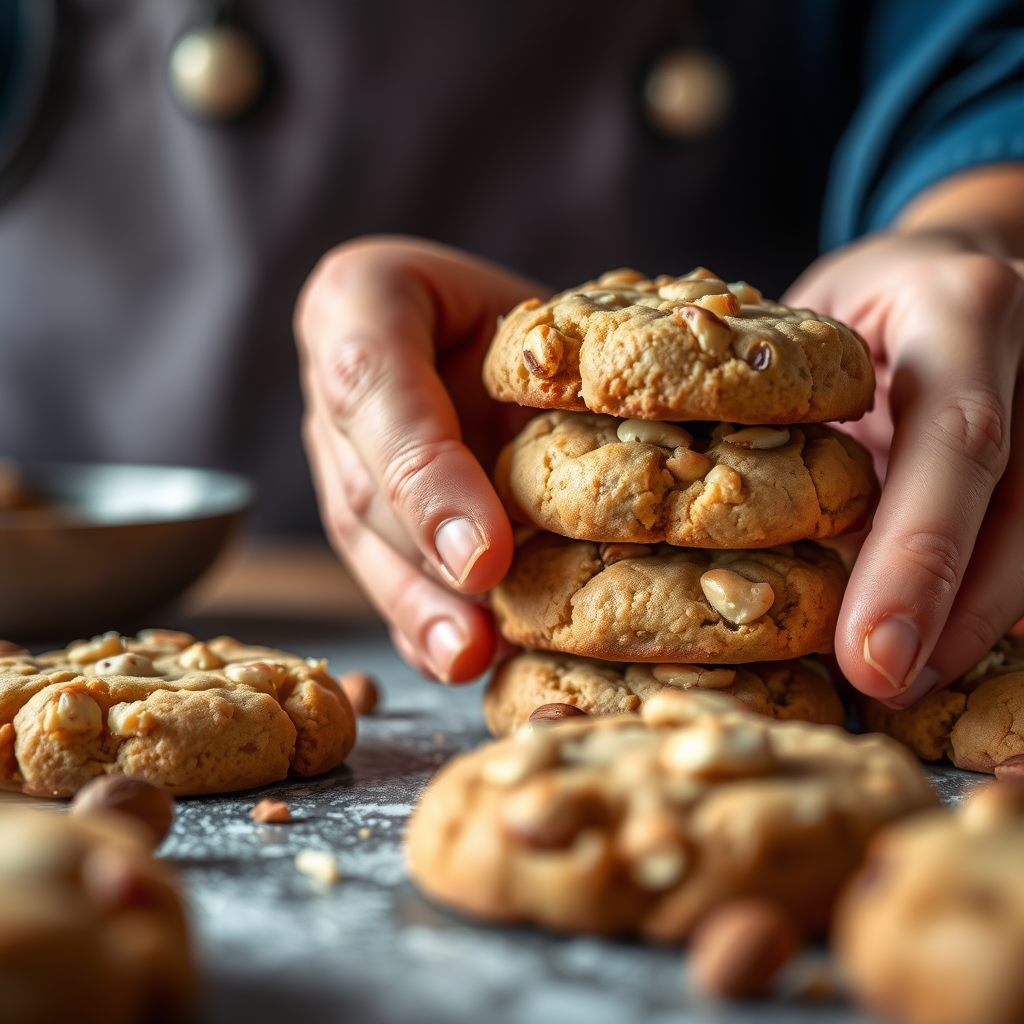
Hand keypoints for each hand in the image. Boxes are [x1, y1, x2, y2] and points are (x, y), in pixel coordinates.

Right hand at [294, 236, 543, 682]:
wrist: (512, 332)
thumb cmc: (534, 311)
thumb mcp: (541, 310)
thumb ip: (543, 366)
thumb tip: (580, 492)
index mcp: (359, 302)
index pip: (372, 382)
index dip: (424, 475)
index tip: (484, 558)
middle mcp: (339, 391)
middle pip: (366, 485)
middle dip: (425, 562)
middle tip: (478, 635)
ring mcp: (345, 457)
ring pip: (369, 539)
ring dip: (417, 609)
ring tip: (466, 661)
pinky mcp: (373, 514)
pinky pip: (385, 569)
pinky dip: (420, 623)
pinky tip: (454, 661)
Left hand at [785, 170, 1023, 707]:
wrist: (950, 271)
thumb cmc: (861, 309)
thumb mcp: (816, 336)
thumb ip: (809, 427)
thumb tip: (771, 564)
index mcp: (963, 310)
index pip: (958, 444)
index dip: (918, 558)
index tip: (870, 657)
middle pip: (1020, 510)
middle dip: (953, 619)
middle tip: (883, 693)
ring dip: (975, 626)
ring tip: (902, 684)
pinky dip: (989, 604)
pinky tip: (938, 646)